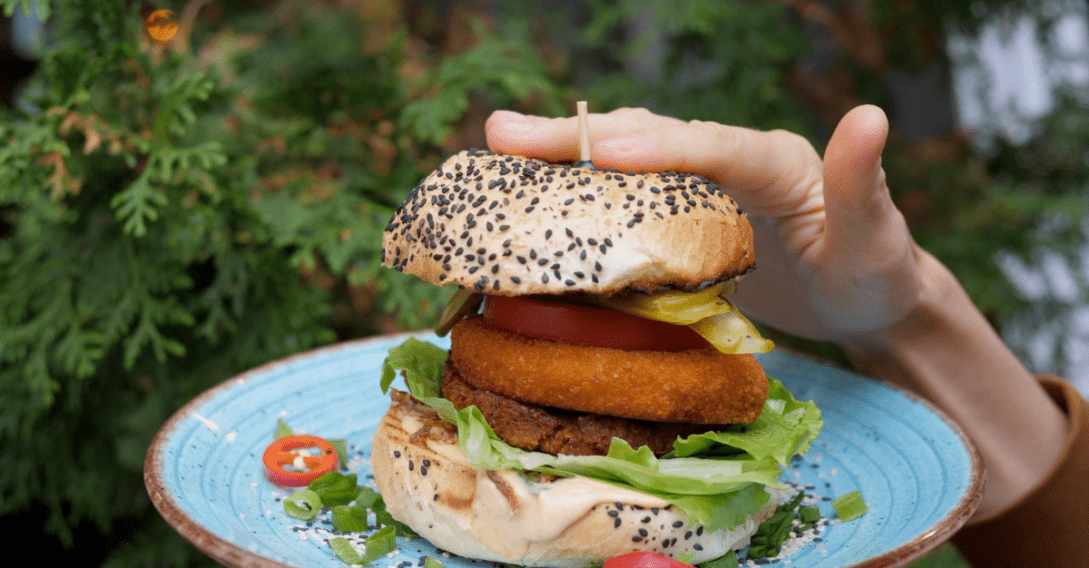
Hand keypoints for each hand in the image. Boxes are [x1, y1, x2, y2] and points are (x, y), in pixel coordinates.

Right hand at [485, 106, 921, 342]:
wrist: (864, 303)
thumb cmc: (875, 276)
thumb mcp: (878, 240)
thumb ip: (865, 184)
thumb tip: (870, 114)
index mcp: (774, 159)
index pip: (710, 144)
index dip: (656, 145)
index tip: (602, 152)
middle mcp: (730, 159)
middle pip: (648, 138)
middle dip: (577, 137)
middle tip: (502, 135)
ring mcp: (702, 185)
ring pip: (626, 161)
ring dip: (563, 158)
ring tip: (498, 155)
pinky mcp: (684, 214)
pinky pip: (624, 198)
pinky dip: (580, 194)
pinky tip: (536, 200)